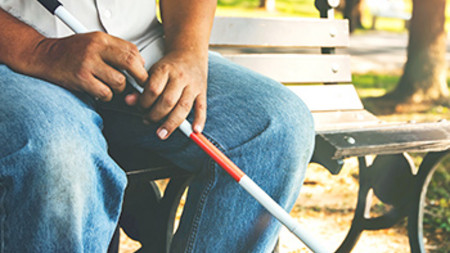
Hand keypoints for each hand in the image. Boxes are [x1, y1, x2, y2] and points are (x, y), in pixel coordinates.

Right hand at [31, 32, 147, 100]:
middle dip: (140, 77)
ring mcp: (88, 64)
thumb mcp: (93, 42)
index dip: (141, 64)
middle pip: (129, 63)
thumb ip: (115, 50)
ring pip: (119, 81)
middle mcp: (95, 49)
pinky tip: (101, 92)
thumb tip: (139, 63)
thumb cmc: (71, 51)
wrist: (45, 56)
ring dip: (119, 89)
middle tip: (140, 83)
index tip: (141, 72)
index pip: (131, 50)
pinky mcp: (81, 79)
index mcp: (101, 39)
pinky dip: (107, 96)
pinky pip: (105, 92)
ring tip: (112, 86)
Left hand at [126, 50, 207, 139]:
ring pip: (183, 107)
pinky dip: (199, 120)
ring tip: (162, 133)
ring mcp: (193, 85)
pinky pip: (202, 108)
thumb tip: (129, 101)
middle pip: (168, 101)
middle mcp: (180, 77)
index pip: (153, 90)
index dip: (144, 103)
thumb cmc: (169, 67)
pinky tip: (195, 130)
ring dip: (171, 123)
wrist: (190, 54)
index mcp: (165, 70)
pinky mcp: (202, 92)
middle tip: (148, 120)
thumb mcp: (152, 72)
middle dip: (155, 115)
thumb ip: (141, 88)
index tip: (140, 108)